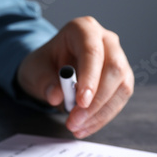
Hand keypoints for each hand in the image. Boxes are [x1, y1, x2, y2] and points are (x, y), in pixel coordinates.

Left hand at [17, 16, 133, 137]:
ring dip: (100, 113)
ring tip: (77, 127)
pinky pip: (118, 100)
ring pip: (121, 87)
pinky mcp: (121, 79)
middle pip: (114, 69)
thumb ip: (44, 81)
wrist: (49, 69)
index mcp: (83, 29)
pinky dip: (102, 117)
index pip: (92, 51)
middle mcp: (106, 40)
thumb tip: (56, 96)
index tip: (81, 101)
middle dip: (96, 101)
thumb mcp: (34, 70)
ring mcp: (118, 59)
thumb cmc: (43, 63)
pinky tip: (85, 127)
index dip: (90, 77)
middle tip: (75, 120)